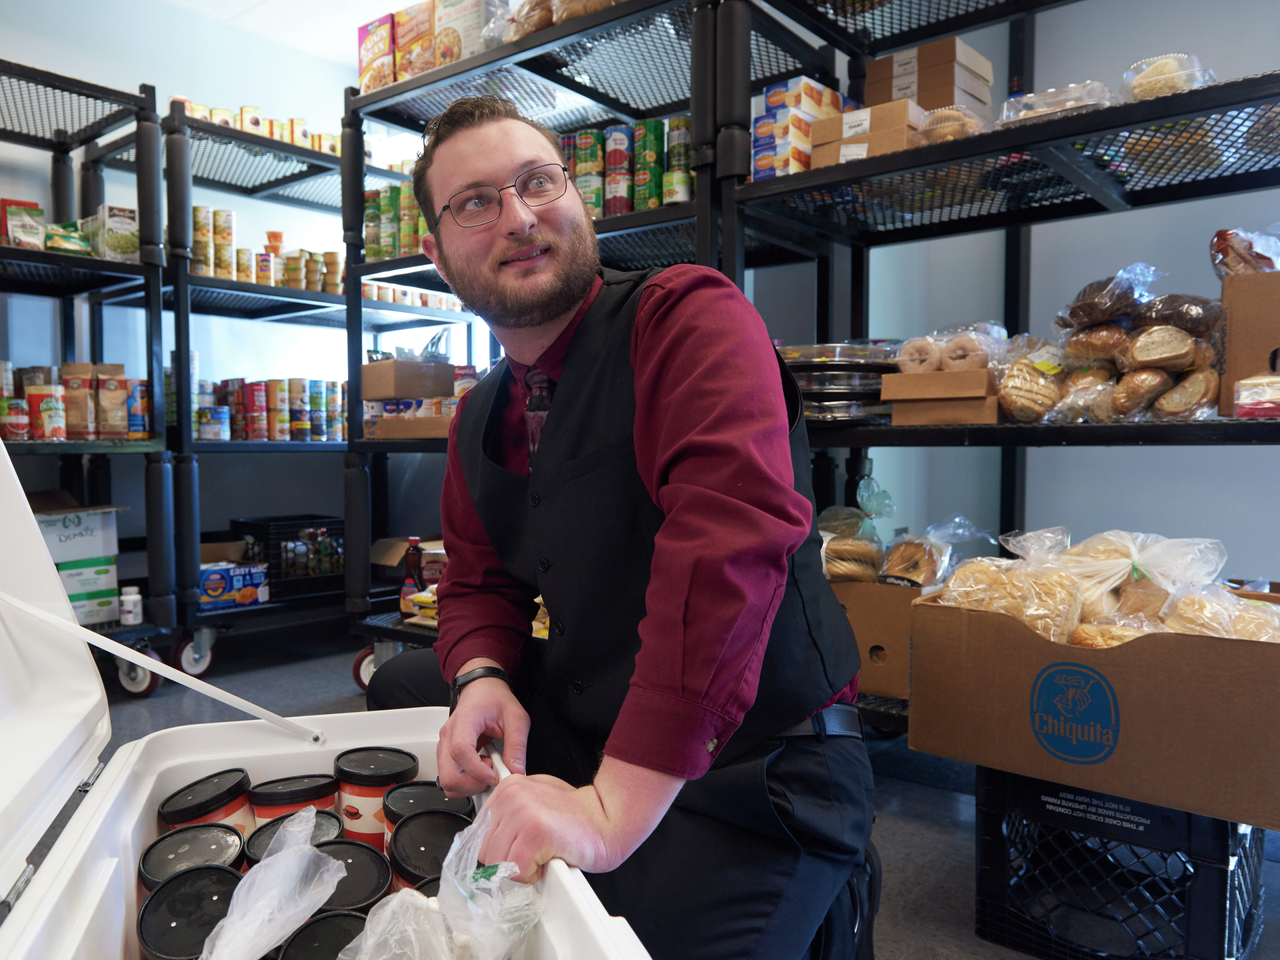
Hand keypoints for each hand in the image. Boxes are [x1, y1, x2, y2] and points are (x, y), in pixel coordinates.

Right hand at [436, 662, 529, 798]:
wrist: (481, 689)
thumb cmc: (495, 699)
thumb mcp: (516, 718)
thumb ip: (517, 745)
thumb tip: (517, 772)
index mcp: (464, 721)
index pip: (460, 752)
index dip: (477, 771)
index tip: (495, 777)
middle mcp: (448, 735)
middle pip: (448, 775)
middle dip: (472, 785)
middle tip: (492, 775)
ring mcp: (444, 745)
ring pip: (446, 781)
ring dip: (469, 785)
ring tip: (487, 769)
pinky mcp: (446, 754)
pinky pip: (450, 777)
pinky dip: (466, 781)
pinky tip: (480, 768)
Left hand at [477, 756, 684, 883]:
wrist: (608, 819)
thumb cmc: (576, 815)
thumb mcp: (535, 801)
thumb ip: (509, 813)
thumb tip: (486, 837)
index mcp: (508, 787)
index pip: (481, 834)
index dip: (502, 848)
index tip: (519, 848)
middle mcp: (512, 796)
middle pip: (486, 850)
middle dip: (509, 860)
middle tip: (536, 853)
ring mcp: (522, 813)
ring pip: (498, 863)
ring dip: (521, 869)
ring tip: (543, 855)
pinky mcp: (535, 833)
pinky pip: (516, 871)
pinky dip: (532, 875)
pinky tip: (549, 860)